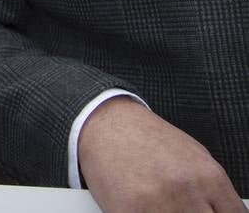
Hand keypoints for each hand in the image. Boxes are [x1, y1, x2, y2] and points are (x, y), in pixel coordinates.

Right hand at [78, 96, 241, 212]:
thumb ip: (212, 191)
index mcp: (208, 178)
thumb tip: (221, 212)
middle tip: (183, 209)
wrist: (105, 123)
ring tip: (161, 205)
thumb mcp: (193, 157)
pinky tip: (143, 207)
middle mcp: (186, 192)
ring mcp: (157, 205)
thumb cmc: (146, 137)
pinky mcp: (128, 212)